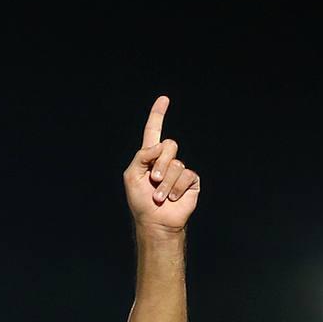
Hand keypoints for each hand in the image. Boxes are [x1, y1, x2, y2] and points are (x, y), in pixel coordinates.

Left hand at [124, 95, 199, 233]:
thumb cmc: (140, 201)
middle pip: (170, 145)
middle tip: (153, 180)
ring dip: (165, 183)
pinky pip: (187, 175)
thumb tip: (161, 146)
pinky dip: (176, 189)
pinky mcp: (191, 181)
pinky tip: (172, 198)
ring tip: (159, 197)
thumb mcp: (131, 176)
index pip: (153, 131)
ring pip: (177, 164)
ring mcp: (180, 170)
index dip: (158, 115)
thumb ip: (141, 155)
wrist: (155, 222)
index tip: (164, 99)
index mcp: (150, 157)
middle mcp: (166, 160)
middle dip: (160, 163)